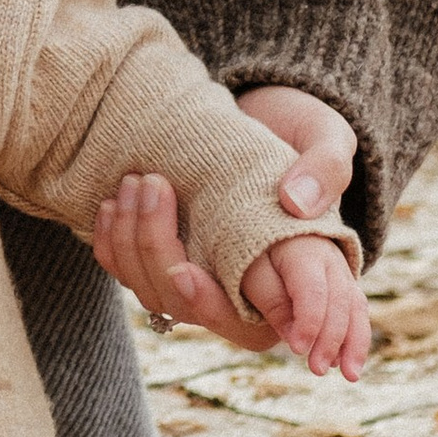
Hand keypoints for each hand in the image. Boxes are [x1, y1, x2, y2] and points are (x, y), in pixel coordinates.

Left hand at [90, 84, 359, 344]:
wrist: (266, 114)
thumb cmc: (304, 129)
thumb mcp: (327, 134)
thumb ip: (326, 167)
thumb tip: (295, 202)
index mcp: (295, 275)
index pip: (251, 322)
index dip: (213, 305)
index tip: (182, 272)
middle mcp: (249, 289)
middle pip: (191, 308)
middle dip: (158, 253)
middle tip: (153, 186)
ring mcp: (208, 278)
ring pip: (155, 292)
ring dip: (132, 240)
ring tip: (134, 180)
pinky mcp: (173, 259)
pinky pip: (130, 275)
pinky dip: (112, 245)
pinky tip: (109, 204)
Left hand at [240, 232, 370, 378]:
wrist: (264, 227)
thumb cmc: (250, 254)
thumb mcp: (248, 271)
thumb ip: (270, 300)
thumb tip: (292, 336)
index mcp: (303, 250)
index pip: (312, 290)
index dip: (308, 322)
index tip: (296, 349)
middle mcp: (329, 259)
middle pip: (338, 301)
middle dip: (331, 339)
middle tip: (317, 369)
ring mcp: (341, 271)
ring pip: (355, 308)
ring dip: (354, 344)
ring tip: (349, 375)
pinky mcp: (344, 284)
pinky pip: (357, 312)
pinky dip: (356, 338)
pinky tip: (347, 364)